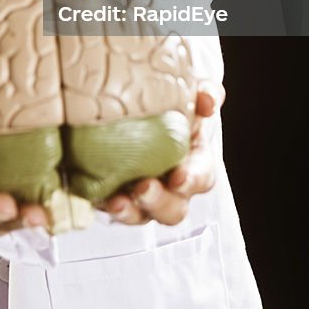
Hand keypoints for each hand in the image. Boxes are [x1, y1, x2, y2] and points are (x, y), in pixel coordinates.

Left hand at [98, 81, 224, 226]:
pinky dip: (106, 206)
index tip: (178, 177)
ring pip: (142, 215)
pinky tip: (99, 198)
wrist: (125, 106)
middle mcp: (170, 187)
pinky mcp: (113, 198)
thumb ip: (205, 93)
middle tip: (143, 188)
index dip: (193, 180)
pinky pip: (111, 209)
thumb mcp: (187, 94)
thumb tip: (208, 99)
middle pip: (174, 208)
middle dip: (160, 202)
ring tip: (117, 202)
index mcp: (193, 162)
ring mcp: (141, 198)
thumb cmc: (166, 104)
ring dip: (131, 211)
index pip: (202, 178)